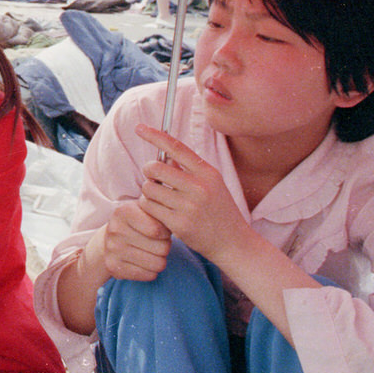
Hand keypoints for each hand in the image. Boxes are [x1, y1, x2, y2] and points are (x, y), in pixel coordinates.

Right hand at [92, 200, 171, 281]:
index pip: (158, 230)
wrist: (109, 238)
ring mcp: (112, 250)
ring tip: (152, 252)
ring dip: (160, 259)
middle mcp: (115, 230)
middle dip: (165, 246)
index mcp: (124, 212)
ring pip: (158, 264)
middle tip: (157, 243)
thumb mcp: (147, 210)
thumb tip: (173, 226)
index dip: (166, 233)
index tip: (162, 231)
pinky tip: (143, 262)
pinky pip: (150, 275)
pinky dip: (152, 271)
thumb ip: (160, 213)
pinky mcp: (113, 268)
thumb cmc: (138, 223)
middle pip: (162, 248)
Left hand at [133, 124, 249, 261]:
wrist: (234, 244)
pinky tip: (160, 212)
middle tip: (153, 179)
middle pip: (155, 168)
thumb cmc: (219, 211)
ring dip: (148, 193)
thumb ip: (189, 169)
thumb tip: (163, 152)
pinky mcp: (179, 224)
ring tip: (159, 199)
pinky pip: (150, 208)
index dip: (155, 135)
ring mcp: (189, 206)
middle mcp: (199, 187)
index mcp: (208, 173)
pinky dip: (149, 208)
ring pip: (149, 189)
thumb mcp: (212, 184)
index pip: (176, 147)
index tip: (139, 128)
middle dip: (148, 172)